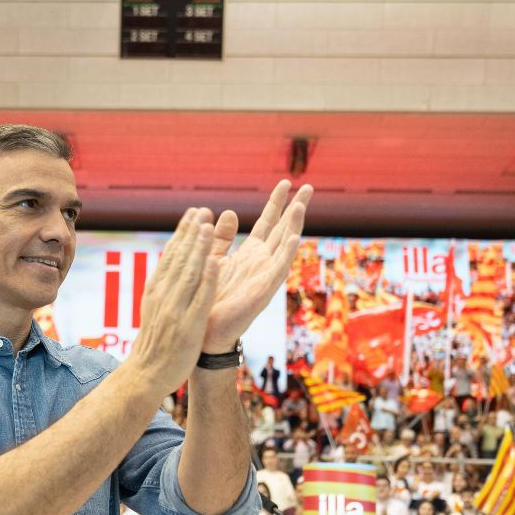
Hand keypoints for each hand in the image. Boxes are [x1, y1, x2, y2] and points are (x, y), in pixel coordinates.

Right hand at [123, 207, 221, 392]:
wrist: (145, 374)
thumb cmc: (155, 342)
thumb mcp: (156, 308)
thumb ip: (166, 285)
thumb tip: (173, 263)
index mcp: (156, 289)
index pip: (170, 255)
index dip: (183, 233)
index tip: (194, 213)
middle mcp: (163, 295)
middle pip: (179, 258)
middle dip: (191, 233)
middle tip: (202, 210)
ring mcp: (175, 310)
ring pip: (188, 273)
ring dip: (199, 248)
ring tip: (208, 226)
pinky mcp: (188, 325)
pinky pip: (200, 298)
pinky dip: (207, 279)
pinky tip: (216, 262)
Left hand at [201, 180, 311, 351]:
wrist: (205, 332)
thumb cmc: (210, 299)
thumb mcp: (214, 259)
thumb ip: (222, 237)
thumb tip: (232, 212)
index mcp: (251, 255)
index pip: (268, 223)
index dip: (277, 203)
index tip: (285, 182)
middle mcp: (262, 263)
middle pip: (283, 230)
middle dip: (295, 208)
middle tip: (309, 185)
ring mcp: (265, 277)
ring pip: (285, 247)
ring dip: (294, 226)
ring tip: (301, 205)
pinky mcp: (262, 292)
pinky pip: (278, 270)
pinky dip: (288, 254)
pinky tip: (296, 238)